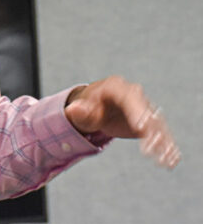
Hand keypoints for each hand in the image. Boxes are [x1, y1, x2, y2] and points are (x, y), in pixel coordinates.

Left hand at [64, 76, 179, 168]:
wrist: (95, 108)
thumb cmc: (87, 107)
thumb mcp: (80, 110)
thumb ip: (79, 111)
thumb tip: (74, 110)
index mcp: (115, 87)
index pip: (127, 98)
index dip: (135, 112)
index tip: (141, 129)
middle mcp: (132, 94)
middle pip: (144, 109)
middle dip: (150, 128)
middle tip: (152, 148)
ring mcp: (143, 106)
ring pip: (155, 122)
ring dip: (162, 140)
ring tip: (166, 159)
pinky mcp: (149, 120)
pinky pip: (160, 131)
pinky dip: (166, 144)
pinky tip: (171, 159)